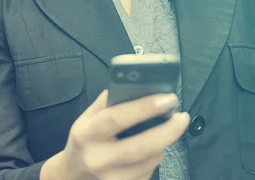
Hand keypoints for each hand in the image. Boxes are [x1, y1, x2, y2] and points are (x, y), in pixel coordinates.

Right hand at [47, 91, 189, 179]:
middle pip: (141, 146)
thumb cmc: (83, 141)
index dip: (144, 107)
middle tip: (182, 117)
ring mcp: (111, 178)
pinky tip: (153, 147)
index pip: (116, 118)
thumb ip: (106, 102)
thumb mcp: (85, 118)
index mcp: (86, 134)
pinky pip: (149, 172)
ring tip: (167, 130)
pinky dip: (155, 157)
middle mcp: (98, 158)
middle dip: (167, 130)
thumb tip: (133, 85)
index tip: (167, 98)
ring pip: (150, 160)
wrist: (72, 176)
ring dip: (163, 143)